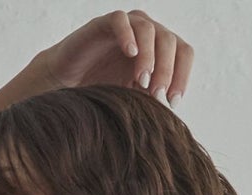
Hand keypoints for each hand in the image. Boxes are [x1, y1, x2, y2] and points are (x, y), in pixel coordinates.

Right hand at [37, 10, 193, 104]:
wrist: (68, 86)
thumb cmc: (103, 93)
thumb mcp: (134, 100)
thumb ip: (152, 101)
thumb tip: (172, 118)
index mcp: (159, 50)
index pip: (183, 52)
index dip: (182, 75)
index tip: (172, 102)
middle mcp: (146, 34)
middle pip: (169, 41)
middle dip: (167, 70)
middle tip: (157, 94)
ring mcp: (126, 27)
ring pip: (148, 29)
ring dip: (149, 57)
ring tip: (141, 81)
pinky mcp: (103, 24)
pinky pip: (120, 19)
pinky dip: (128, 35)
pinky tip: (130, 53)